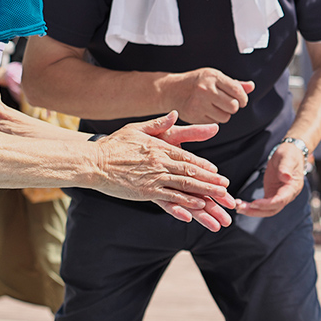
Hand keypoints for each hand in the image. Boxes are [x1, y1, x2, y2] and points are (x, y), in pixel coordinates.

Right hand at [91, 111, 235, 230]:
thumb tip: (174, 113)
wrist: (93, 160)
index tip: (217, 172)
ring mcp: (154, 177)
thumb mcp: (138, 128)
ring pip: (185, 185)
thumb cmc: (114, 144)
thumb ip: (159, 123)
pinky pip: (169, 198)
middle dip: (210, 181)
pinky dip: (184, 203)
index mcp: (160, 147)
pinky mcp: (145, 192)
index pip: (188, 156)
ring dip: (204, 193)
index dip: (204, 165)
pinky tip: (196, 207)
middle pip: (191, 171)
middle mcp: (160, 162)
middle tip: (226, 188)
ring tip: (218, 199)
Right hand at [164, 68, 254, 124]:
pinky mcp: (194, 116)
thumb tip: (251, 86)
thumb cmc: (197, 82)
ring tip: (216, 107)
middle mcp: (206, 90)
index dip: (243, 98)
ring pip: (225, 117)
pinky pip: (215, 123)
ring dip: (224, 114)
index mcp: (213, 77)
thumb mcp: (214, 77)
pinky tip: (207, 111)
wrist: (172, 90)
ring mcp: (199, 103)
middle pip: (233, 106)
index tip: (241, 100)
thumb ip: (234, 84)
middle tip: (228, 104)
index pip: (238, 91)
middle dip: (234, 107)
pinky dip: (214, 119)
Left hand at [235, 140, 305, 216]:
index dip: (267, 204)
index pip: (281, 200)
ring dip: (253, 211)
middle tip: (240, 208)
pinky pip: (263, 205)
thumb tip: (286, 177)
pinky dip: (252, 207)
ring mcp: (280, 196)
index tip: (254, 203)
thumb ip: (285, 167)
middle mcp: (287, 195)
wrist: (290, 154)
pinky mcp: (272, 194)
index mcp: (293, 187)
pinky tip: (241, 205)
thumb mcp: (287, 157)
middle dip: (256, 211)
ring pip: (267, 210)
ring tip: (238, 208)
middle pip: (272, 209)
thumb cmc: (289, 154)